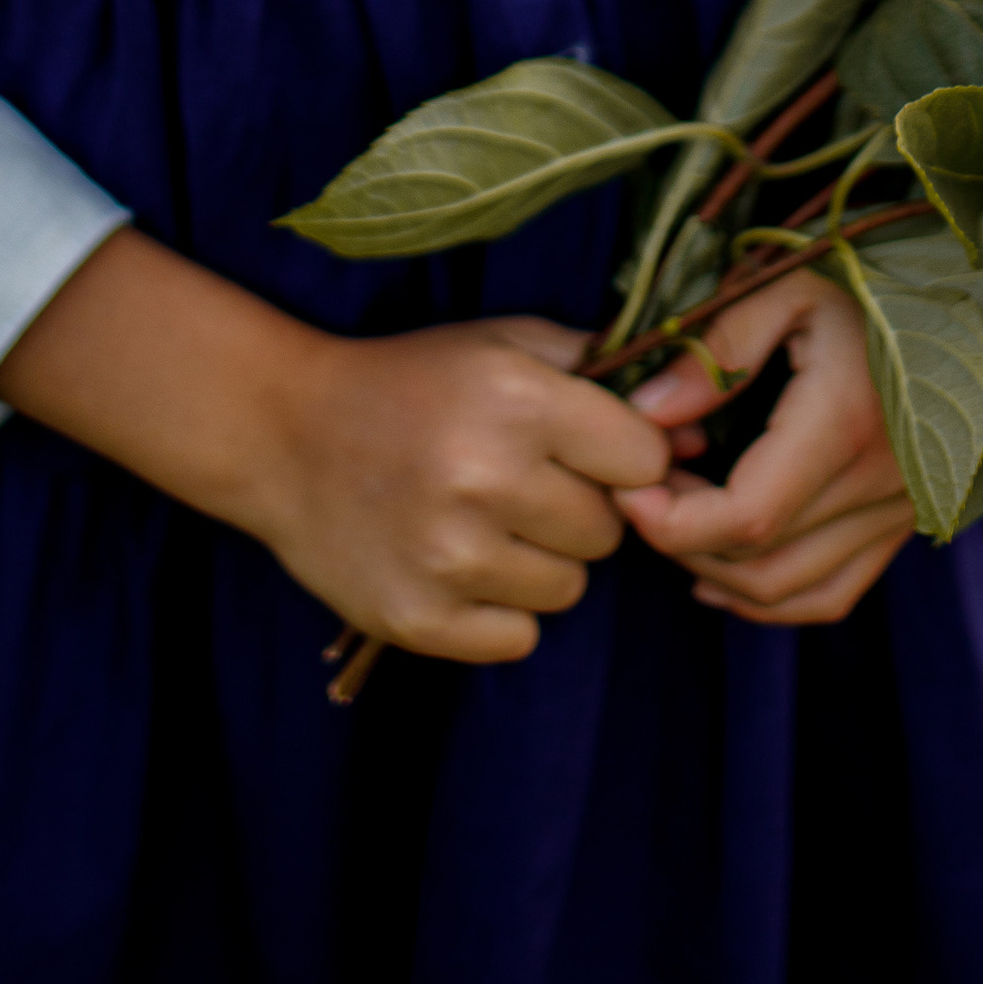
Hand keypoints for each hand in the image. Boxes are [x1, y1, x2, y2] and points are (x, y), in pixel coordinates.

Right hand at [251, 311, 673, 664]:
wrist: (285, 434)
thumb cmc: (412, 383)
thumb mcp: (504, 345)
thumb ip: (603, 375)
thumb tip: (697, 442)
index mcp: (517, 402)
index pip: (644, 458)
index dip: (622, 456)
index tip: (585, 448)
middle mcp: (486, 480)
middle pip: (608, 532)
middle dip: (578, 510)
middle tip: (518, 483)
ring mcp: (449, 559)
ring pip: (568, 591)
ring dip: (539, 562)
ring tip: (481, 521)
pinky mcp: (420, 621)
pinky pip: (518, 639)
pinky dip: (498, 611)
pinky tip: (456, 564)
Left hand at [612, 265, 915, 624]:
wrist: (966, 300)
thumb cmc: (867, 281)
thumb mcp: (787, 286)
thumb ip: (718, 349)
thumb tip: (647, 413)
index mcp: (846, 424)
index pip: (747, 517)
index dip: (673, 522)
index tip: (628, 486)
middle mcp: (880, 484)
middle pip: (759, 561)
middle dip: (680, 539)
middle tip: (642, 486)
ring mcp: (898, 513)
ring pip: (788, 589)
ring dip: (715, 570)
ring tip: (672, 517)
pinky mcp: (902, 523)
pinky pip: (829, 593)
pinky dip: (768, 598)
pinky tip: (718, 572)